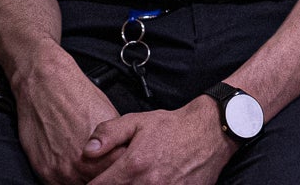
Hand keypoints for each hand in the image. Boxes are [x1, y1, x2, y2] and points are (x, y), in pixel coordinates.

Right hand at [9, 47, 119, 184]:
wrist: (47, 86)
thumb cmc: (79, 97)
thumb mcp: (111, 118)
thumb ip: (118, 143)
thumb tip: (125, 154)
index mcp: (107, 152)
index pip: (121, 173)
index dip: (123, 171)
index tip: (124, 170)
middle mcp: (84, 165)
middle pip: (101, 182)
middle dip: (107, 178)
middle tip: (107, 171)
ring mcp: (62, 171)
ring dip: (87, 180)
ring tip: (90, 169)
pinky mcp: (45, 172)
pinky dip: (69, 181)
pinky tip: (73, 171)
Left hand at [82, 97, 234, 183]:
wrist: (211, 131)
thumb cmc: (174, 127)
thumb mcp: (138, 121)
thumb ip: (108, 134)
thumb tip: (87, 151)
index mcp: (133, 166)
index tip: (95, 181)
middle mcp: (147, 184)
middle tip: (117, 179)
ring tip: (137, 180)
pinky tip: (154, 182)